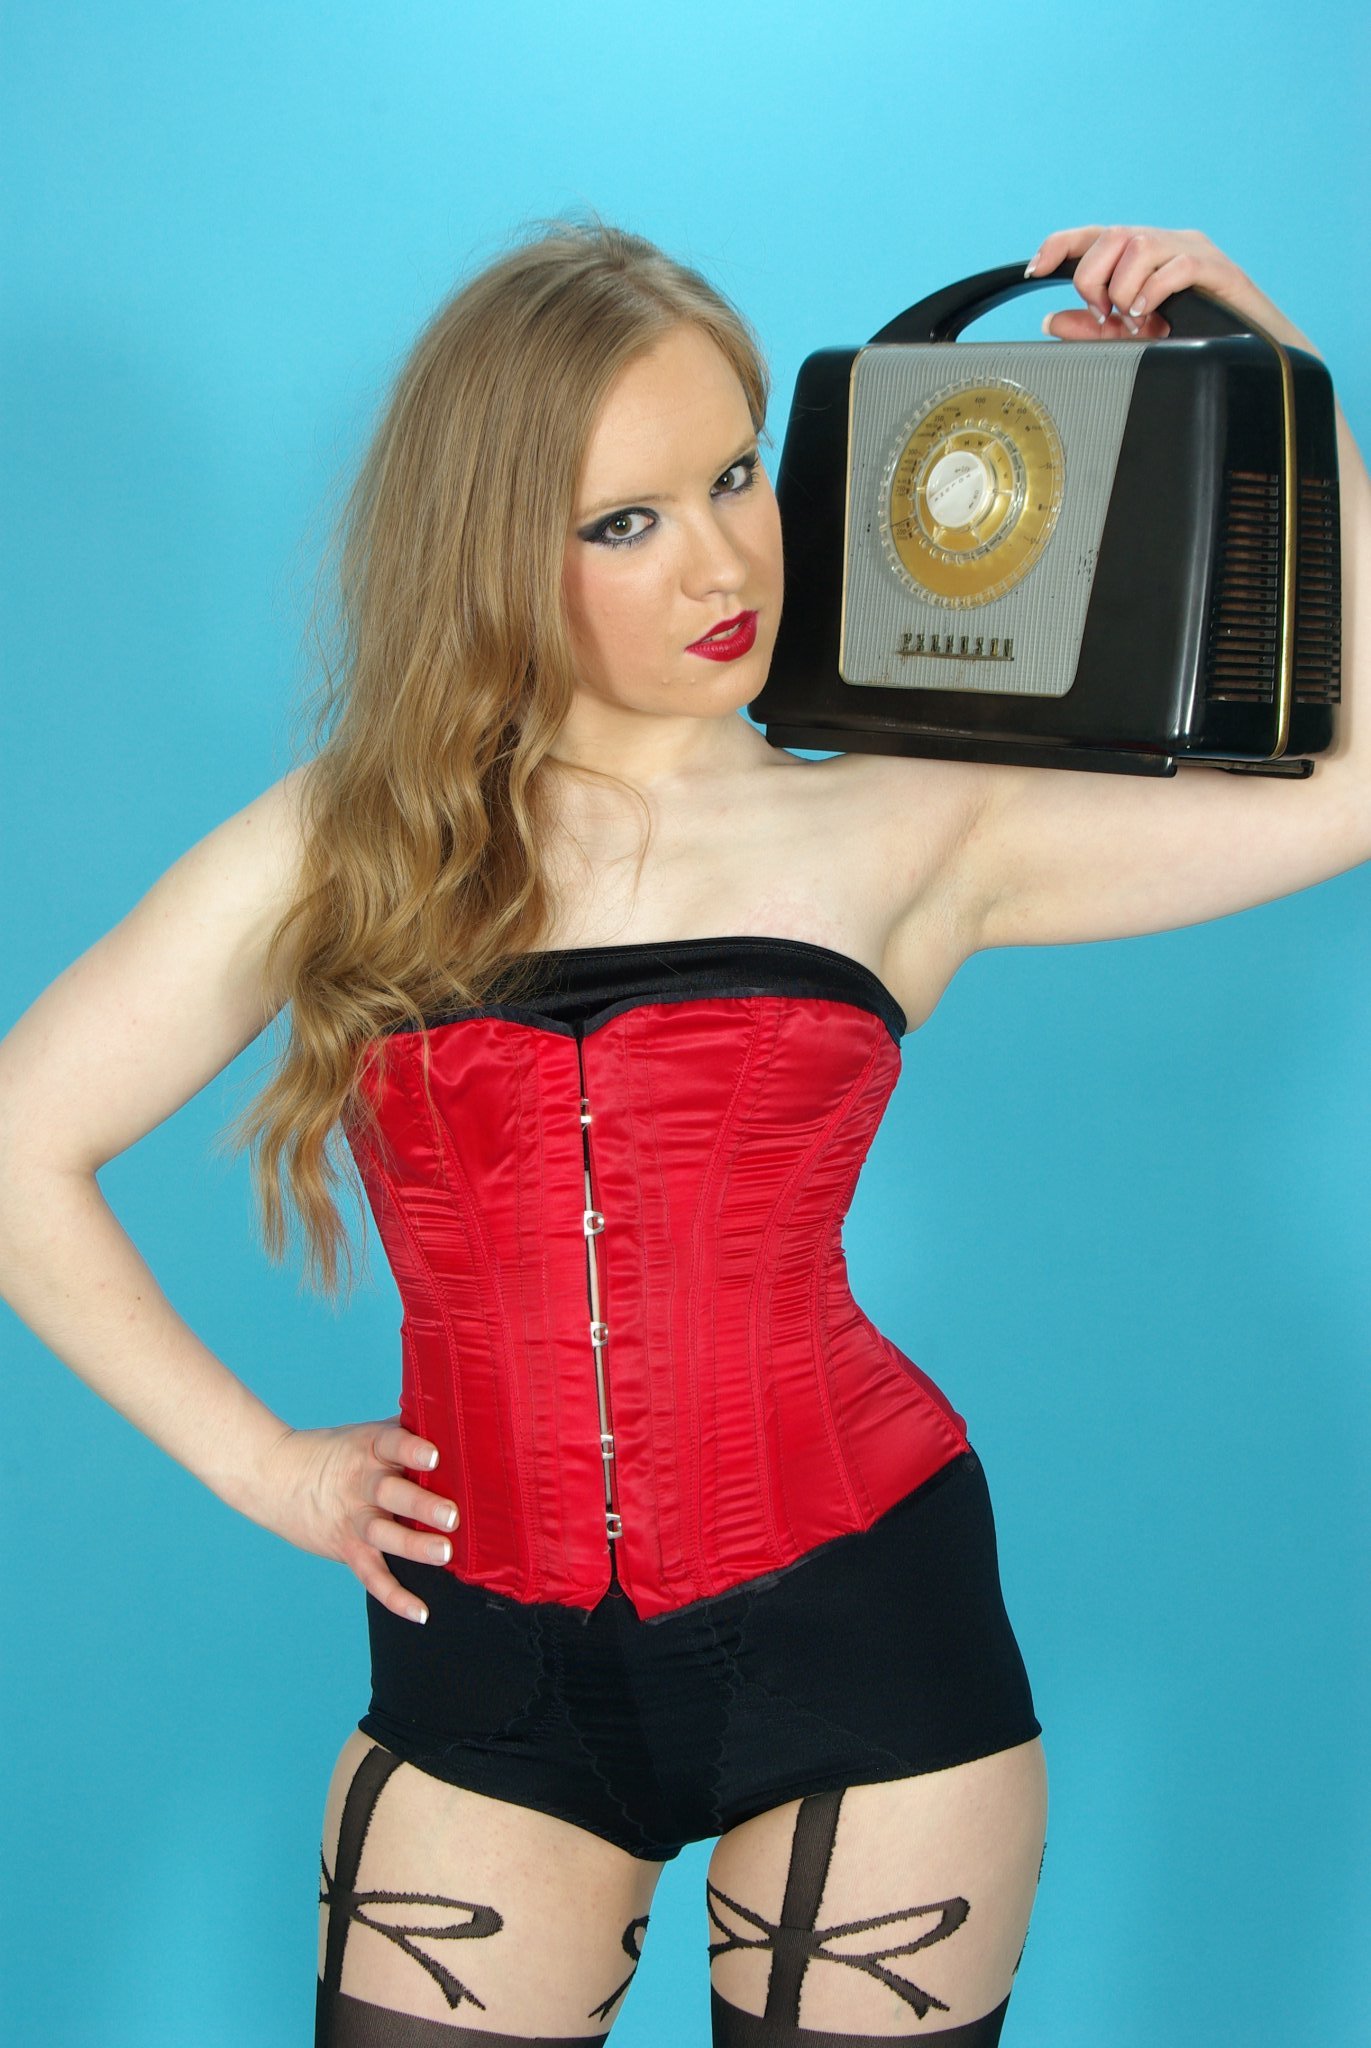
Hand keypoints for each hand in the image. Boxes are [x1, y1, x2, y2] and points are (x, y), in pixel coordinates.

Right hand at [254, 1413, 459, 1623]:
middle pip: (391, 1493)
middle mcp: (361, 1484)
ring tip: (444, 1553)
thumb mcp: (366, 1434)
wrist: (275, 1477)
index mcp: (369, 1449)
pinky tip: (421, 1612)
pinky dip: (394, 1597)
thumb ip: (406, 1432)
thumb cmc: (337, 1452)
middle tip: (452, 1515)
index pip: (391, 1445)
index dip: (411, 1450)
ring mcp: (352, 1519)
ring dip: (414, 1545)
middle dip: (421, 1504)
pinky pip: (371, 1576)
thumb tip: (459, 1418)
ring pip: (383, 1534)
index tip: (434, 1455)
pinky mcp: (346, 1549)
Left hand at [1025, 224, 1315, 355]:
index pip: (1095, 235)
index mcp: (1143, 256)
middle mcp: (1167, 244)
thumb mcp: (1131, 341)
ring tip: (1134, 319)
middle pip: (1112, 235)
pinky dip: (1154, 290)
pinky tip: (1151, 314)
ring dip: (1124, 287)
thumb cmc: (1196, 342)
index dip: (1062, 244)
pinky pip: (1177, 265)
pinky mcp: (1218, 270)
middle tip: (1103, 315)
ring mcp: (1194, 252)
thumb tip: (1051, 320)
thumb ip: (1092, 330)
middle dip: (1093, 278)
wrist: (1255, 355)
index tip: (1036, 267)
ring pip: (1139, 244)